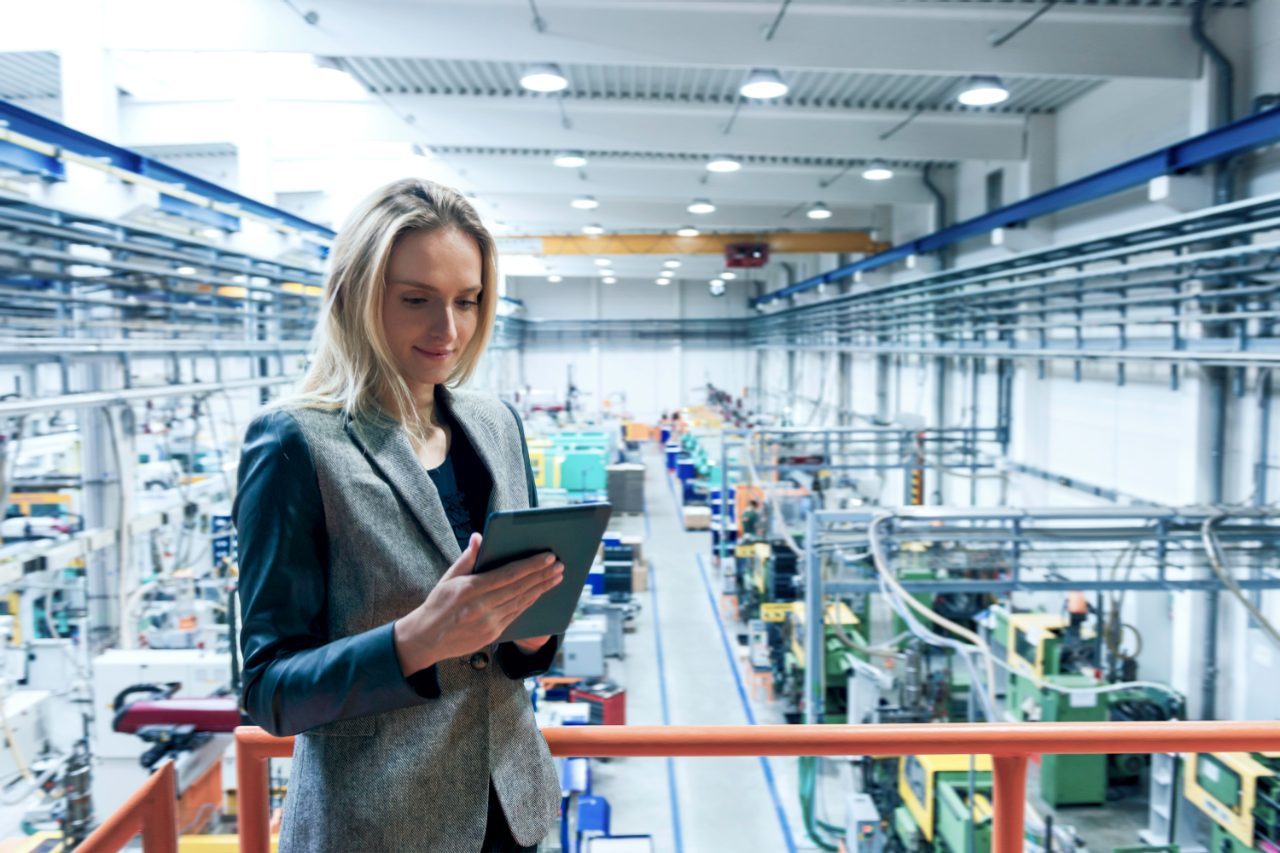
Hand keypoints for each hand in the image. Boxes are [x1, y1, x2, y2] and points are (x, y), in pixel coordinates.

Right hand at [393, 533, 563, 675]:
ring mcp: (488, 623)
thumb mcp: (448, 578)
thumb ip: (467, 558)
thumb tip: (479, 536)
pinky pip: (516, 615)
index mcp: (470, 589)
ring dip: (542, 589)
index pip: (509, 574)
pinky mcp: (492, 634)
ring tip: (557, 577)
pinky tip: (540, 593)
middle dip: (543, 575)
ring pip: (522, 602)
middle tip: (560, 565)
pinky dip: (530, 602)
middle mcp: (481, 607)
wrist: (426, 639)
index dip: (531, 565)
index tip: (548, 557)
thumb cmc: (438, 604)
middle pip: (520, 588)